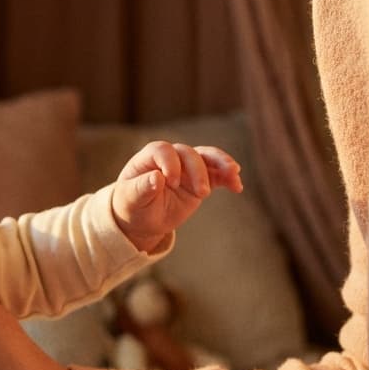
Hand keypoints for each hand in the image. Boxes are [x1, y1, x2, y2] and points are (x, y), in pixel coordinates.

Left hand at [112, 140, 242, 251]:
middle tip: (202, 194)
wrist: (143, 219)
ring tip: (233, 174)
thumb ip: (142, 188)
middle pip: (189, 153)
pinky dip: (228, 177)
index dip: (170, 163)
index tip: (171, 182)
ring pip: (207, 157)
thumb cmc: (132, 205)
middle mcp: (171, 158)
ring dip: (221, 163)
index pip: (163, 150)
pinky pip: (218, 174)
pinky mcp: (201, 179)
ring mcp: (187, 167)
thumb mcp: (131, 200)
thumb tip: (156, 178)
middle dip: (198, 171)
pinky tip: (237, 186)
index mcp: (149, 157)